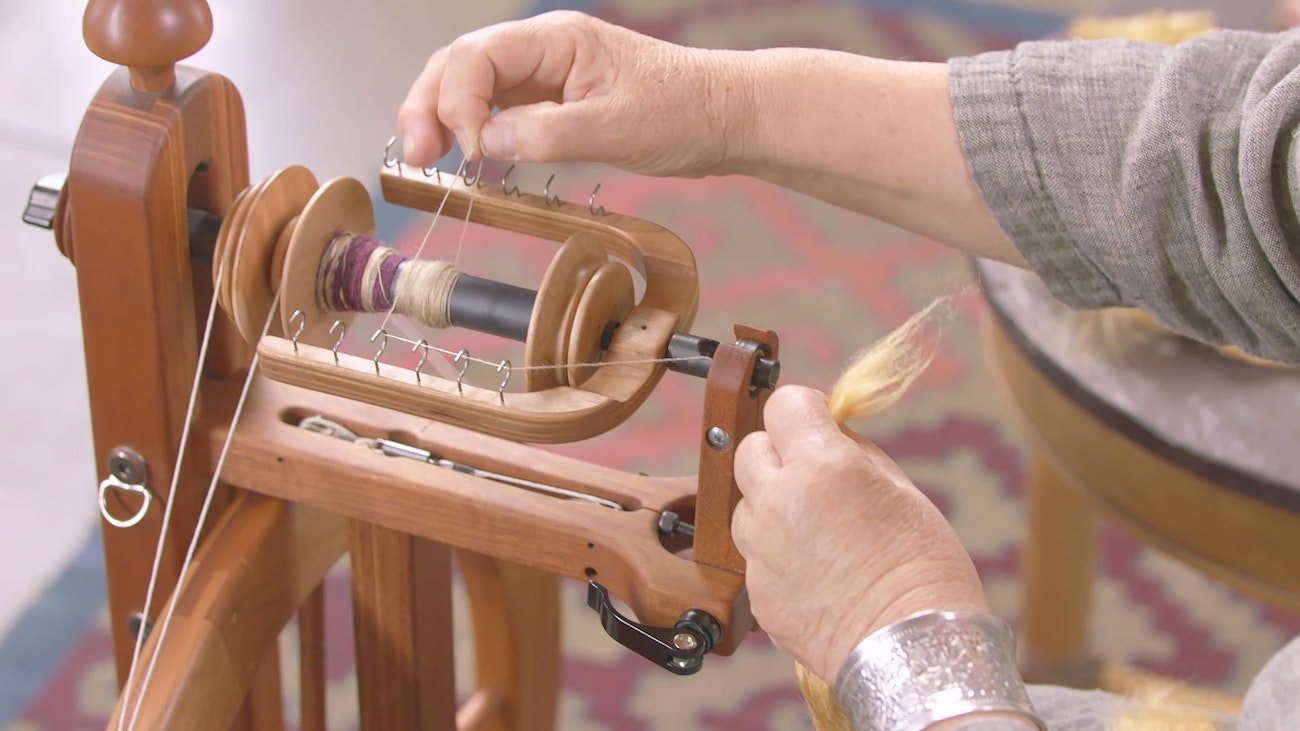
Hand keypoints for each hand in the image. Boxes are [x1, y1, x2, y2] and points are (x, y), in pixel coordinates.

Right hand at [398, 11, 751, 176]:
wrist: (724, 117)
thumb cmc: (683, 112)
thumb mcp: (615, 129)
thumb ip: (546, 134)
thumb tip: (485, 144)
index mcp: (557, 40)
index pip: (478, 56)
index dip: (457, 101)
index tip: (467, 150)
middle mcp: (543, 50)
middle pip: (460, 65)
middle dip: (429, 105)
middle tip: (416, 156)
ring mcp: (545, 74)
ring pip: (472, 86)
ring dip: (443, 118)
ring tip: (427, 159)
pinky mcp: (552, 100)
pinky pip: (498, 108)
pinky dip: (473, 130)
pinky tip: (467, 157)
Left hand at [732, 385, 988, 681]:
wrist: (913, 652)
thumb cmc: (924, 570)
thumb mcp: (902, 489)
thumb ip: (854, 453)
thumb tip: (829, 434)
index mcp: (823, 467)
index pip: (784, 404)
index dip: (802, 410)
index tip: (816, 422)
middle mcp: (781, 501)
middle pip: (749, 449)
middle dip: (778, 453)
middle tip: (813, 474)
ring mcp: (762, 548)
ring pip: (746, 504)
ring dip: (771, 505)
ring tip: (817, 531)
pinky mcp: (756, 589)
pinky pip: (753, 553)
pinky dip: (775, 552)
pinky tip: (815, 570)